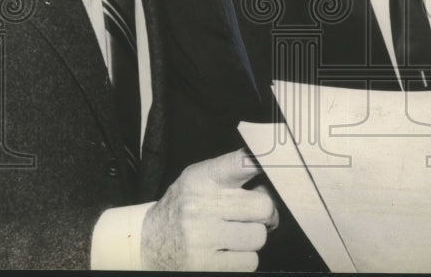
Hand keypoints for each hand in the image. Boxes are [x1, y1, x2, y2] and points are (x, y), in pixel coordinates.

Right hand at [141, 148, 277, 270]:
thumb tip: (275, 176)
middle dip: (265, 213)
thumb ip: (231, 174)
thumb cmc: (183, 208)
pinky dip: (244, 259)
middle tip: (256, 216)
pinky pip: (250, 261)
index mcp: (202, 178)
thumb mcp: (198, 181)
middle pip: (263, 206)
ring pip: (259, 236)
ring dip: (253, 238)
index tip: (284, 165)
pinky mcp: (204, 266)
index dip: (268, 163)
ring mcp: (202, 238)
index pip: (243, 163)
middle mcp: (201, 205)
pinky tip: (228, 252)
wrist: (146, 242)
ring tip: (236, 235)